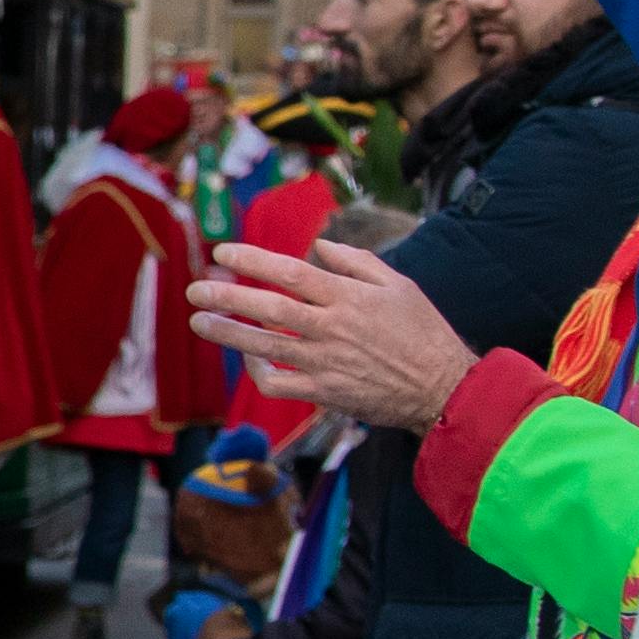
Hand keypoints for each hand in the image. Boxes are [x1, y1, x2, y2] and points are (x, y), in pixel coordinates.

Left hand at [194, 237, 474, 428]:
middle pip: (269, 309)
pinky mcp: (324, 392)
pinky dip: (258, 373)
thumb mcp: (399, 285)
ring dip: (228, 333)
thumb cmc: (423, 332)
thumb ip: (356, 262)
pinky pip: (279, 385)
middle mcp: (332, 328)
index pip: (291, 273)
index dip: (254, 262)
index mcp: (349, 298)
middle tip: (195, 289)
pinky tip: (248, 360)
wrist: (443, 387)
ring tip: (198, 322)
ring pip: (266, 347)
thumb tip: (319, 246)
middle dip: (227, 297)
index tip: (224, 253)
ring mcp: (325, 362)